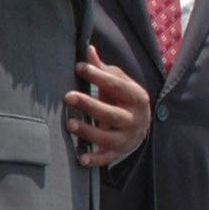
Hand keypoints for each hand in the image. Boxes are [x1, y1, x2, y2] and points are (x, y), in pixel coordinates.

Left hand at [66, 47, 151, 166]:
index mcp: (137, 98)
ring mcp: (128, 138)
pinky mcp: (120, 152)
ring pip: (109, 138)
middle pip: (113, 114)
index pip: (118, 86)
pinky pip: (107, 158)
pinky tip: (81, 158)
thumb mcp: (119, 83)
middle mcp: (135, 119)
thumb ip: (103, 70)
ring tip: (70, 123)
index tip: (79, 67)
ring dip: (89, 131)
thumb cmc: (123, 99)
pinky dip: (95, 160)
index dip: (99, 76)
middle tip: (68, 96)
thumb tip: (88, 49)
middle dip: (90, 105)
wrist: (140, 125)